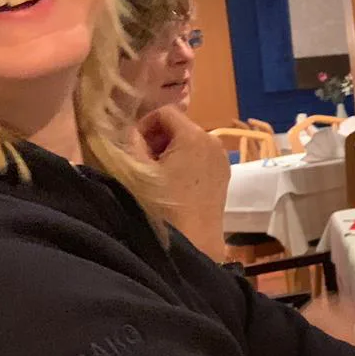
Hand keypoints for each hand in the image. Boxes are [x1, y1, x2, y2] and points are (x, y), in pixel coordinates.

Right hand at [136, 105, 231, 260]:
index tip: (133, 148)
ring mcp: (222, 159)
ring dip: (169, 153)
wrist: (194, 243)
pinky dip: (184, 163)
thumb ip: (131, 142)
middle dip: (157, 140)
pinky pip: (200, 158)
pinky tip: (171, 186)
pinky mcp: (224, 176)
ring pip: (190, 143)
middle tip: (141, 163)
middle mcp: (214, 142)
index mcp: (194, 135)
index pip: (165, 112)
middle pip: (179, 127)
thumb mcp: (137, 171)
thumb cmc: (162, 205)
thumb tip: (130, 131)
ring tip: (155, 177)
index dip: (144, 125)